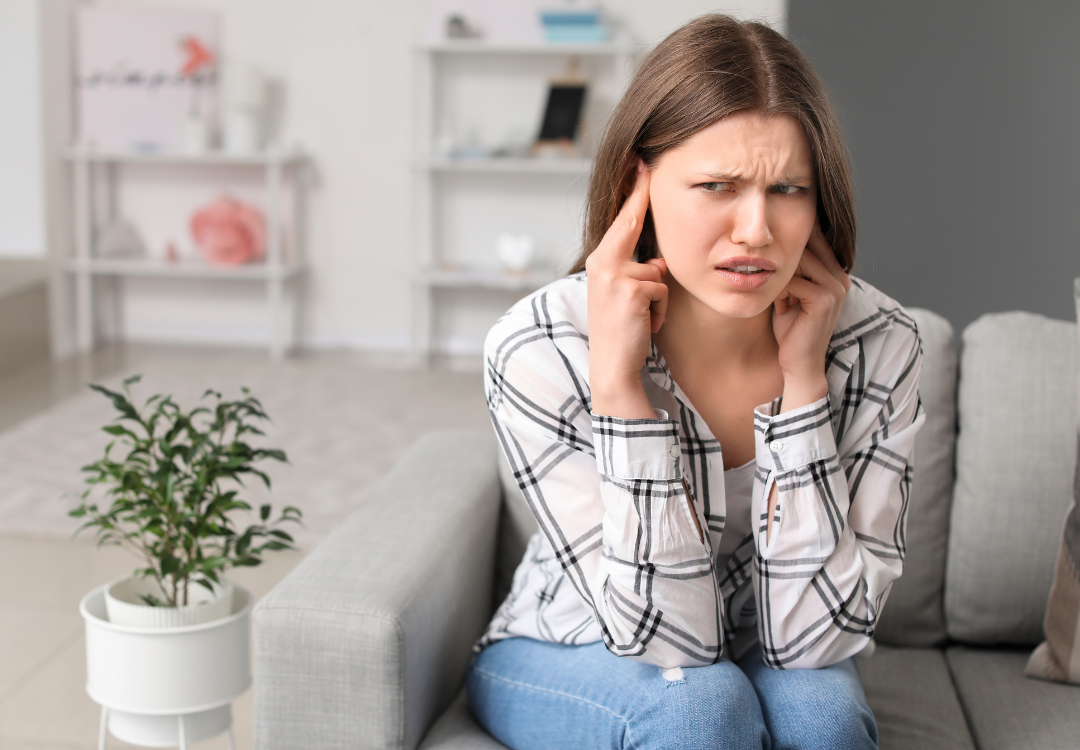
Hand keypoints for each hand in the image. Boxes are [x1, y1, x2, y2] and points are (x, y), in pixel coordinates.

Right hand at [586, 161, 667, 418]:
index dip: (633, 190)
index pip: (621, 220)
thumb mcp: (624, 296)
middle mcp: (602, 263)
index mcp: (599, 262)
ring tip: (641, 319)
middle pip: (631, 223)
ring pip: (658, 271)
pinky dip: (660, 312)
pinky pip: (662, 291)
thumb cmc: (622, 334)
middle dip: (640, 196)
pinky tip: (644, 326)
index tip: (641, 163)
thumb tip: (658, 263)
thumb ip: (637, 273)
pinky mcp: (632, 289)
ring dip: (658, 298)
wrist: (612, 367)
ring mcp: (615, 275)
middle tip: (645, 160)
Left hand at [771, 223, 849, 411]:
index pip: (816, 240)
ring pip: (800, 260)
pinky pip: (793, 280)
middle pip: (808, 246)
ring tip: (771, 289)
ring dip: (779, 273)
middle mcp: (840, 277)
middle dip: (782, 254)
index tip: (769, 238)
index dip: (792, 237)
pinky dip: (778, 289)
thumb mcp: (790, 296)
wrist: (799, 364)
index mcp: (835, 274)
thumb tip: (771, 249)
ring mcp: (835, 287)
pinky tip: (776, 302)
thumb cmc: (791, 331)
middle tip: (763, 265)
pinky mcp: (824, 299)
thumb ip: (790, 274)